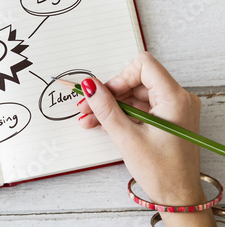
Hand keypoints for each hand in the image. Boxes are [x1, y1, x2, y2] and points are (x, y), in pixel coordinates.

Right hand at [77, 52, 215, 225]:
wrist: (177, 197)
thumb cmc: (162, 172)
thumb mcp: (127, 137)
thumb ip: (106, 108)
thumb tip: (90, 86)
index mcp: (174, 99)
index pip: (144, 66)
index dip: (119, 77)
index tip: (103, 93)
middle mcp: (178, 99)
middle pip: (136, 82)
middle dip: (110, 94)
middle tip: (87, 107)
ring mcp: (173, 110)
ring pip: (135, 96)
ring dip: (112, 106)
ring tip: (91, 119)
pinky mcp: (167, 120)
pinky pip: (141, 108)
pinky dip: (122, 115)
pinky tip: (104, 124)